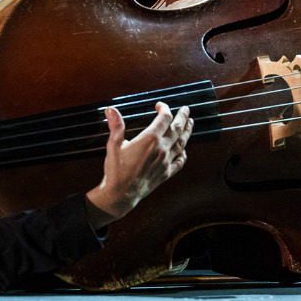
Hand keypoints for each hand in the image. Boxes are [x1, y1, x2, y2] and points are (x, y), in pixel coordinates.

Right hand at [84, 102, 192, 228]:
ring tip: (190, 123)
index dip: (164, 109)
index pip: (164, 118)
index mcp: (150, 139)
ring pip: (182, 143)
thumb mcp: (114, 145)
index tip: (160, 106)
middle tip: (186, 110)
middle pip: (177, 129)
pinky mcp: (166, 173)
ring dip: (187, 131)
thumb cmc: (116, 170)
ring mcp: (166, 162)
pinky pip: (180, 162)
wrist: (121, 194)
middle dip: (182, 117)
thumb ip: (116, 126)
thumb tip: (111, 110)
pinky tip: (184, 150)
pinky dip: (184, 154)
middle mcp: (161, 149)